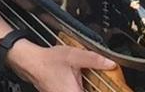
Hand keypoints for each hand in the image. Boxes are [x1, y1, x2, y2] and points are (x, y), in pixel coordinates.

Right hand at [3, 38, 117, 91]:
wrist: (31, 62)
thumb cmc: (48, 61)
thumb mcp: (74, 56)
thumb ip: (94, 59)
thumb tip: (110, 63)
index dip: (103, 91)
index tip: (114, 87)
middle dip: (95, 86)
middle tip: (105, 82)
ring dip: (89, 86)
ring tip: (88, 79)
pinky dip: (82, 87)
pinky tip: (82, 80)